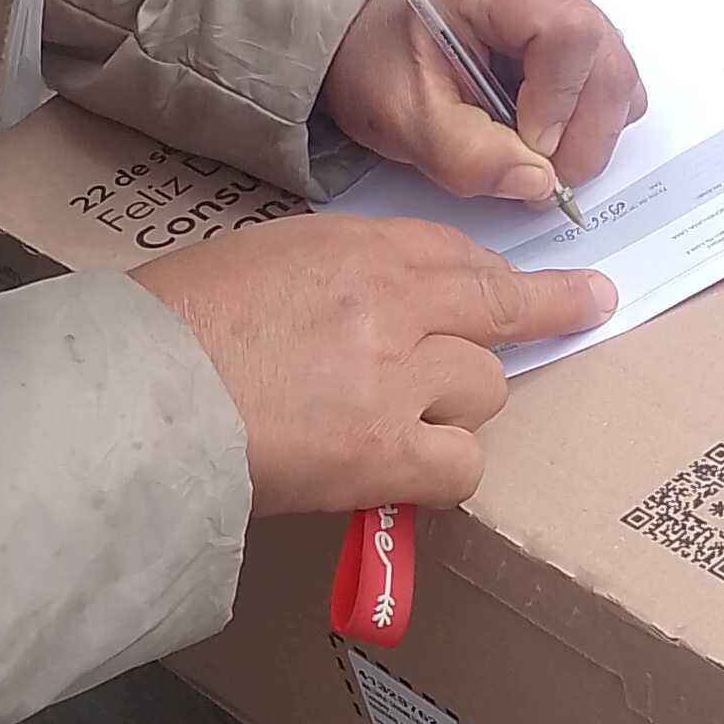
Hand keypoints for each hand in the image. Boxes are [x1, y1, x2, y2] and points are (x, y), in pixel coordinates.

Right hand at [137, 215, 613, 514]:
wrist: (136, 394)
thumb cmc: (169, 329)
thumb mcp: (255, 262)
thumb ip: (330, 275)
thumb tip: (375, 306)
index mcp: (351, 247)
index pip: (452, 252)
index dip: (497, 271)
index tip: (540, 273)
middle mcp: (390, 302)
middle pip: (494, 306)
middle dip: (543, 310)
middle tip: (588, 305)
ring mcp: (394, 377)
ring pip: (483, 387)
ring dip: (455, 407)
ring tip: (401, 428)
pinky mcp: (383, 452)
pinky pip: (460, 463)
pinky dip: (444, 471)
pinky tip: (411, 476)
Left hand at [321, 0, 645, 208]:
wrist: (368, 28)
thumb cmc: (379, 53)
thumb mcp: (402, 112)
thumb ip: (465, 153)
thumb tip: (539, 183)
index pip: (568, 36)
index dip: (559, 104)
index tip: (529, 149)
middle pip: (608, 61)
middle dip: (581, 134)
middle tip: (536, 175)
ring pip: (617, 75)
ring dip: (585, 131)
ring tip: (529, 150)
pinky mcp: (574, 25)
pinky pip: (605, 79)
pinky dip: (581, 118)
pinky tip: (535, 126)